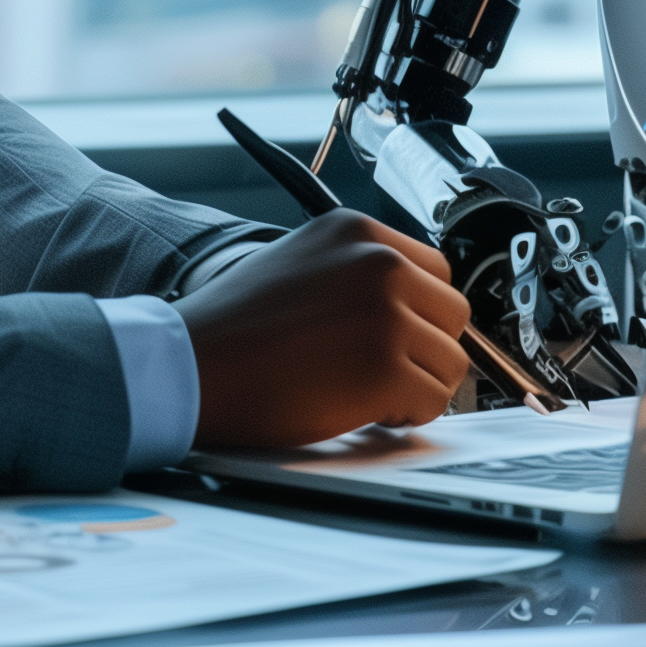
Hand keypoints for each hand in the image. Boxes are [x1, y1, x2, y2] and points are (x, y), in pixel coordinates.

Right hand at [173, 209, 470, 448]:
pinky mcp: (385, 368)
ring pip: (451, 362)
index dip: (419, 312)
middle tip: (386, 370)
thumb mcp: (301, 262)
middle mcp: (379, 261)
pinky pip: (434, 402)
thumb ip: (357, 271)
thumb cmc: (234, 325)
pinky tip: (367, 411)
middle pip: (452, 313)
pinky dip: (408, 416)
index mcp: (357, 230)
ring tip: (369, 392)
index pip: (434, 269)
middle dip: (426, 348)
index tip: (400, 335)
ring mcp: (386, 313)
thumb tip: (406, 307)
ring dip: (419, 384)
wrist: (193, 363)